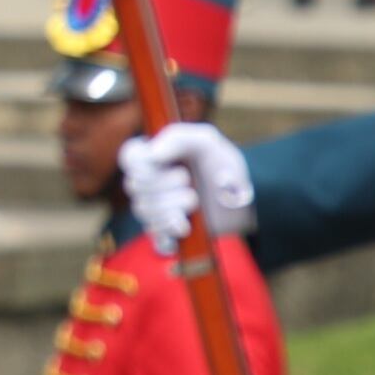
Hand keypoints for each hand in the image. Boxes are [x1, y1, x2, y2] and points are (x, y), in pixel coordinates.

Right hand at [119, 121, 254, 242]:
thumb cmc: (224, 165)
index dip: (140, 165)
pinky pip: (155, 236)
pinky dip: (169, 234)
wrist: (245, 200)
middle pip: (135, 186)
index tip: (160, 164)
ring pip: (144, 211)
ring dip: (172, 208)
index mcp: (155, 156)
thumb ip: (179, 138)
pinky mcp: (167, 233)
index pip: (129, 158)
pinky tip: (186, 228)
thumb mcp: (207, 141)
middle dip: (164, 187)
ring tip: (195, 204)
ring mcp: (156, 210)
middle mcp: (150, 183)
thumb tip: (152, 154)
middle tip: (189, 183)